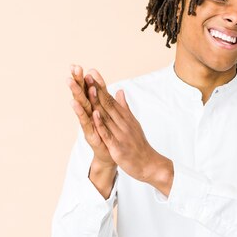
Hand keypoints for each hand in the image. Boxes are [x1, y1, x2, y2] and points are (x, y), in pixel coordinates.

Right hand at [67, 64, 114, 167]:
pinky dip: (86, 117)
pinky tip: (84, 108)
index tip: (77, 65)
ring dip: (78, 96)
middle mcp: (87, 115)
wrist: (109, 155)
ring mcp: (88, 125)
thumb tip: (98, 84)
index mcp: (92, 109)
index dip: (82, 79)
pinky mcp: (91, 136)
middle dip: (77, 83)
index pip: (86, 90)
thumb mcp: (107, 113)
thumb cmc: (107, 133)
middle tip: (72, 70)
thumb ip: (104, 99)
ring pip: (82, 109)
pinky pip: (88, 125)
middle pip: (81, 96)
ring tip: (73, 85)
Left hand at [87, 74, 172, 190]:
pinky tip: (94, 114)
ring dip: (96, 102)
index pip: (110, 98)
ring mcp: (121, 134)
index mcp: (125, 117)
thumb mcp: (132, 123)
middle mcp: (123, 122)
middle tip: (87, 74)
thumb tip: (120, 91)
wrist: (149, 164)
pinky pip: (108, 134)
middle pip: (107, 103)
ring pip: (106, 116)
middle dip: (96, 89)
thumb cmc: (138, 144)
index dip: (100, 85)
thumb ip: (124, 107)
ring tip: (87, 88)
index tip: (91, 72)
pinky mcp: (118, 147)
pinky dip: (101, 124)